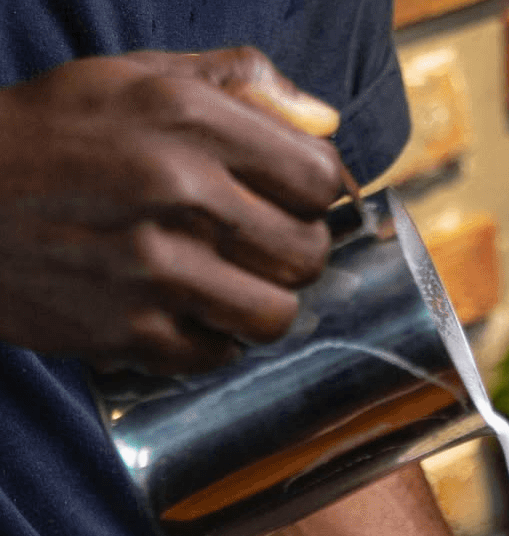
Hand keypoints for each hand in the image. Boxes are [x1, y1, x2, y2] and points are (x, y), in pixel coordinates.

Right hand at [0, 47, 342, 372]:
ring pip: (276, 315)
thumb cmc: (54, 133)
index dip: (320, 194)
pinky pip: (218, 355)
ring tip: (235, 287)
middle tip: (264, 247)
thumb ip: (238, 84)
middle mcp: (178, 193)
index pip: (320, 178)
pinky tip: (186, 314)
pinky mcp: (128, 331)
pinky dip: (211, 342)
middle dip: (297, 252)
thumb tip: (326, 119)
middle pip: (308, 253)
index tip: (299, 201)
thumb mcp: (135, 78)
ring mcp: (154, 270)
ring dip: (264, 305)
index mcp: (187, 120)